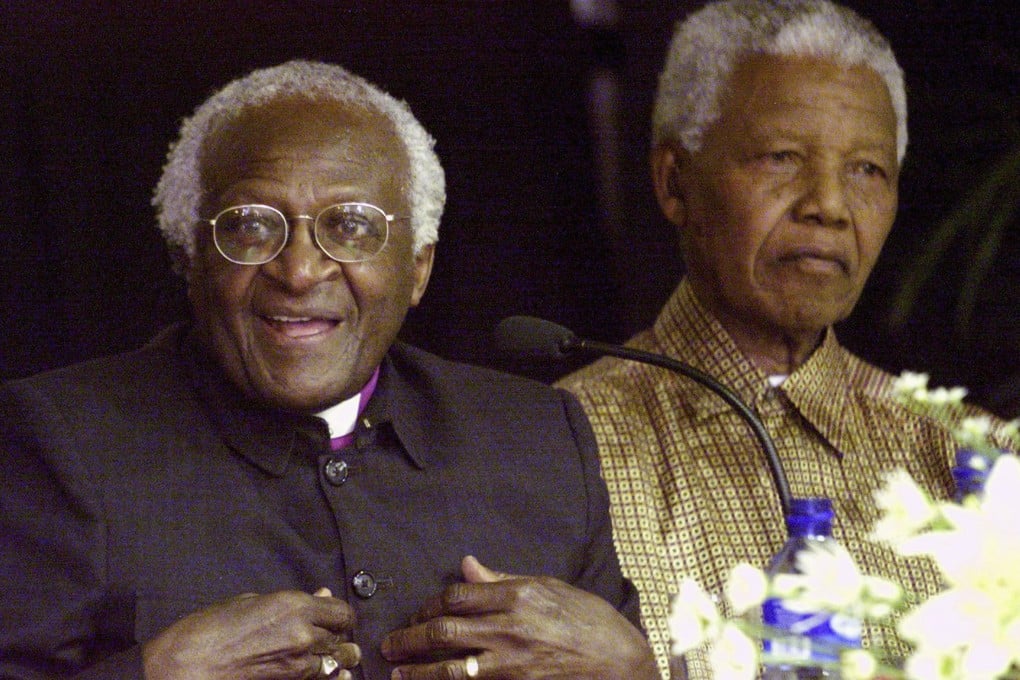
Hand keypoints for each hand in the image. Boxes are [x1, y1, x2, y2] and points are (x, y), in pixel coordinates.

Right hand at [142, 588, 360, 679]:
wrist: (185, 667)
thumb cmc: (210, 628)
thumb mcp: (251, 602)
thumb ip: (293, 602)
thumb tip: (323, 596)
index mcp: (294, 606)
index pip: (342, 612)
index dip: (340, 616)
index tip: (334, 618)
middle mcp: (304, 633)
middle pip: (342, 638)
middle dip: (339, 638)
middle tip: (332, 639)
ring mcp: (299, 663)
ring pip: (337, 662)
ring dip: (336, 659)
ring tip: (333, 659)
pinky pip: (321, 679)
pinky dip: (327, 676)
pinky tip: (327, 674)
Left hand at [381, 556, 657, 679]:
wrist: (620, 662)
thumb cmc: (589, 619)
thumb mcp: (549, 587)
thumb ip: (503, 579)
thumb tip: (467, 565)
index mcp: (517, 594)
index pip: (457, 596)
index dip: (430, 605)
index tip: (418, 613)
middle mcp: (510, 626)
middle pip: (445, 630)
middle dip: (410, 638)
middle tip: (389, 645)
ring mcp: (512, 661)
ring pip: (451, 666)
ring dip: (418, 671)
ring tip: (397, 673)